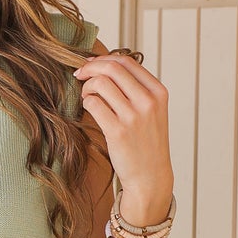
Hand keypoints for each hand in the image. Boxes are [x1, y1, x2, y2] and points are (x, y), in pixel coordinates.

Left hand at [72, 48, 173, 226]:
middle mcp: (148, 101)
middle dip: (90, 67)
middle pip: (112, 68)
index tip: (91, 64)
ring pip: (100, 83)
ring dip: (87, 87)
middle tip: (79, 75)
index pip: (127, 61)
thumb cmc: (146, 143)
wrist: (150, 177)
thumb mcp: (151, 111)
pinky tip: (88, 109)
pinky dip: (86, 102)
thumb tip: (105, 65)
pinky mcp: (118, 132)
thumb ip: (136, 89)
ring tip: (87, 97)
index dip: (103, 59)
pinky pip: (93, 104)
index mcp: (158, 92)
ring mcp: (134, 116)